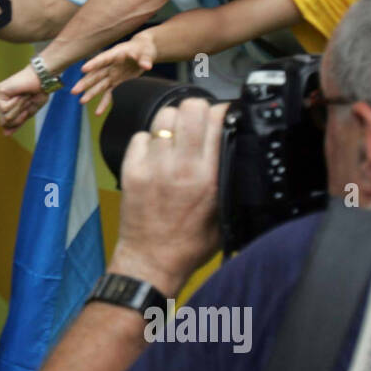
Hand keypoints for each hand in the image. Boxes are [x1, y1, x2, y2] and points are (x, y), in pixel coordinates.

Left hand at [0, 65, 48, 133]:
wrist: (43, 79)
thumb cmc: (38, 92)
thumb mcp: (28, 112)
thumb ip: (17, 123)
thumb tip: (5, 134)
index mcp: (6, 104)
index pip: (7, 123)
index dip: (20, 119)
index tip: (28, 105)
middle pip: (5, 122)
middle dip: (20, 114)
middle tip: (26, 99)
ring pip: (6, 116)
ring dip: (19, 107)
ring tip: (23, 95)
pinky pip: (4, 108)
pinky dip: (16, 103)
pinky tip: (19, 93)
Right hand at [72, 33, 156, 115]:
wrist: (144, 51)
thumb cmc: (144, 48)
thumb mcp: (146, 52)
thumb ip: (145, 59)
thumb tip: (146, 66)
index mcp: (115, 54)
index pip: (102, 59)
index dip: (93, 64)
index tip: (83, 69)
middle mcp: (110, 65)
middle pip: (96, 74)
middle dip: (85, 83)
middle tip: (74, 90)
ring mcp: (112, 75)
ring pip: (99, 85)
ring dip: (90, 93)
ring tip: (81, 102)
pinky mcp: (116, 82)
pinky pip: (109, 94)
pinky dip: (104, 103)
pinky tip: (98, 113)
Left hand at [110, 99, 227, 295]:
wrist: (151, 261)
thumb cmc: (189, 243)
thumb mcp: (225, 212)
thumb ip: (231, 178)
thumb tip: (239, 146)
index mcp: (208, 177)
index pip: (217, 120)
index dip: (222, 111)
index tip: (223, 116)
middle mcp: (180, 167)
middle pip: (189, 108)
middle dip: (197, 108)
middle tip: (198, 121)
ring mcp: (152, 166)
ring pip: (163, 117)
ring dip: (172, 122)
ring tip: (177, 138)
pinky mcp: (130, 170)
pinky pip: (140, 135)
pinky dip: (149, 139)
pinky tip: (157, 154)